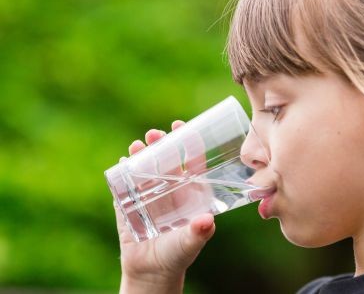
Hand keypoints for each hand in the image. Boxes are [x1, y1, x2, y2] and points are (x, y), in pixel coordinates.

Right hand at [114, 120, 215, 293]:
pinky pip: (126, 183)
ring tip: (137, 145)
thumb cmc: (177, 255)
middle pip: (166, 159)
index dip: (188, 143)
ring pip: (145, 167)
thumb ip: (198, 233)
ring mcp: (149, 194)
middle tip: (155, 134)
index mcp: (189, 193)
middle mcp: (170, 189)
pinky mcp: (130, 203)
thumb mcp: (189, 243)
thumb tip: (207, 221)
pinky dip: (123, 171)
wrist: (151, 272)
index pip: (191, 162)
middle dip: (161, 143)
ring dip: (141, 154)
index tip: (182, 126)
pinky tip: (122, 162)